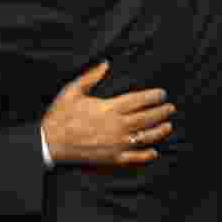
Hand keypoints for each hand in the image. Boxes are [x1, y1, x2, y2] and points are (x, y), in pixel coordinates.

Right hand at [42, 62, 174, 166]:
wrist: (50, 142)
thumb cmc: (60, 115)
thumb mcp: (73, 90)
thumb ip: (91, 76)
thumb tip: (105, 64)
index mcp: (109, 108)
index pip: (138, 100)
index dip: (153, 96)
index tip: (162, 94)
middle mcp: (117, 126)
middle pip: (146, 118)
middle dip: (161, 112)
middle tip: (171, 108)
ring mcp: (116, 143)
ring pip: (145, 137)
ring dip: (159, 131)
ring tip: (168, 126)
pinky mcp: (112, 158)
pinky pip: (134, 158)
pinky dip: (146, 155)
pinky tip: (154, 152)